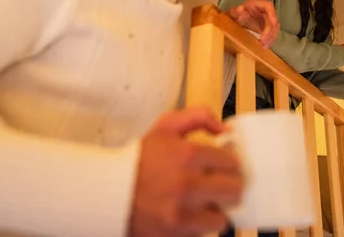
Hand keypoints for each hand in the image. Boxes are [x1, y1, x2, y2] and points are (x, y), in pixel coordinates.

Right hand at [129, 108, 242, 236]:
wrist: (109, 191)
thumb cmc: (139, 160)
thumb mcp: (165, 127)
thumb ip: (199, 117)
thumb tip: (226, 131)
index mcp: (187, 154)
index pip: (232, 162)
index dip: (230, 164)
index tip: (225, 166)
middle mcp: (186, 183)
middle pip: (234, 189)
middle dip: (229, 186)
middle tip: (221, 185)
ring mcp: (181, 211)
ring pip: (223, 216)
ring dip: (217, 210)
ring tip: (206, 202)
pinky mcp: (176, 232)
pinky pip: (205, 231)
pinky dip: (202, 224)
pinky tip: (192, 214)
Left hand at [226, 0, 279, 48]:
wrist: (235, 21)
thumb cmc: (234, 15)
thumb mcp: (232, 13)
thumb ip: (235, 11)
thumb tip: (241, 8)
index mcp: (257, 4)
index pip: (268, 6)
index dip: (273, 14)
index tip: (273, 23)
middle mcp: (264, 11)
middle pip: (272, 19)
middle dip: (270, 31)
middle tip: (263, 41)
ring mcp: (267, 19)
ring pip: (274, 27)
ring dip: (271, 37)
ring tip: (263, 45)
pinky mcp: (267, 27)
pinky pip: (272, 33)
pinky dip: (270, 40)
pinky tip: (264, 45)